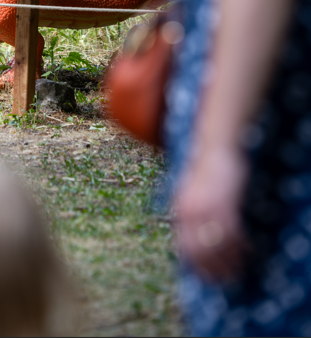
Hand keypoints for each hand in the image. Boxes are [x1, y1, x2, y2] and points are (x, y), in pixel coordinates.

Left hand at [174, 144, 248, 281]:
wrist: (215, 147)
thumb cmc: (204, 172)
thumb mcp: (190, 193)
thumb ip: (189, 214)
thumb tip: (189, 239)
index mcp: (180, 211)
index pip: (185, 248)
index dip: (197, 266)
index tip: (207, 278)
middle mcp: (190, 212)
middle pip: (200, 251)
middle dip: (213, 270)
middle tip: (225, 280)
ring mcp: (207, 208)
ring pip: (218, 246)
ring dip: (230, 262)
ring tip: (239, 269)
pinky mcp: (225, 203)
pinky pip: (232, 233)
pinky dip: (240, 246)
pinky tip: (247, 250)